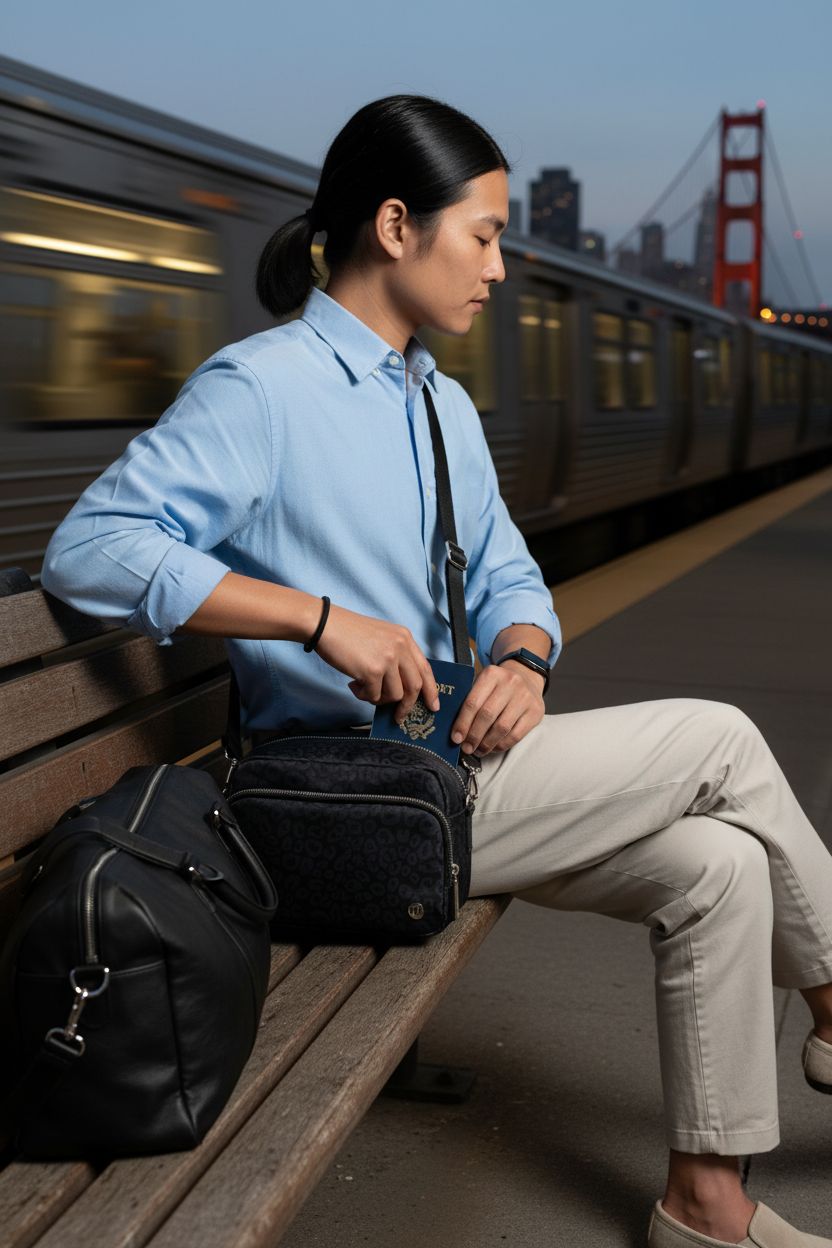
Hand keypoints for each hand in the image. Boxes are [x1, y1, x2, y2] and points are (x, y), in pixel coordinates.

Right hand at [313, 603, 439, 718]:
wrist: (326, 625)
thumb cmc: (349, 633)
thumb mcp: (382, 636)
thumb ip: (396, 655)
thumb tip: (402, 687)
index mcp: (405, 638)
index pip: (425, 669)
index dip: (431, 690)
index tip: (433, 705)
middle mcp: (400, 647)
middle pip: (414, 686)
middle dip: (407, 706)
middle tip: (399, 716)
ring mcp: (387, 659)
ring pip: (395, 695)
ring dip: (379, 698)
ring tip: (364, 689)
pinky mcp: (372, 670)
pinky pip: (374, 696)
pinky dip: (364, 696)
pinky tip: (354, 684)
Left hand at [450, 661, 545, 756]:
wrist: (527, 677)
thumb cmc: (499, 685)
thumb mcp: (484, 684)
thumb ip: (471, 701)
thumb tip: (458, 730)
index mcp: (491, 674)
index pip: (473, 702)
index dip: (463, 723)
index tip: (456, 738)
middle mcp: (510, 683)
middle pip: (487, 715)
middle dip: (474, 736)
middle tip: (466, 747)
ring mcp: (525, 697)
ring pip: (502, 727)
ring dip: (487, 743)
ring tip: (478, 750)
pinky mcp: (535, 712)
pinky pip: (515, 735)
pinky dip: (501, 745)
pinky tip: (493, 747)